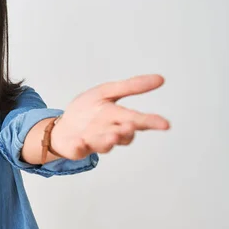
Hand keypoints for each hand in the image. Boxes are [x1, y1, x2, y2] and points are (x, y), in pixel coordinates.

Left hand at [50, 74, 169, 159]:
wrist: (63, 125)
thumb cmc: (88, 110)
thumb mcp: (107, 92)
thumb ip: (130, 87)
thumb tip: (160, 79)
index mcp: (119, 118)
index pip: (138, 120)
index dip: (151, 122)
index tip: (165, 124)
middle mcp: (110, 132)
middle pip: (123, 135)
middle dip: (127, 131)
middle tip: (131, 126)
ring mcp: (94, 142)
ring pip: (104, 144)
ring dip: (108, 140)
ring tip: (112, 135)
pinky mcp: (78, 148)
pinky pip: (79, 149)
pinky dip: (79, 147)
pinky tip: (80, 142)